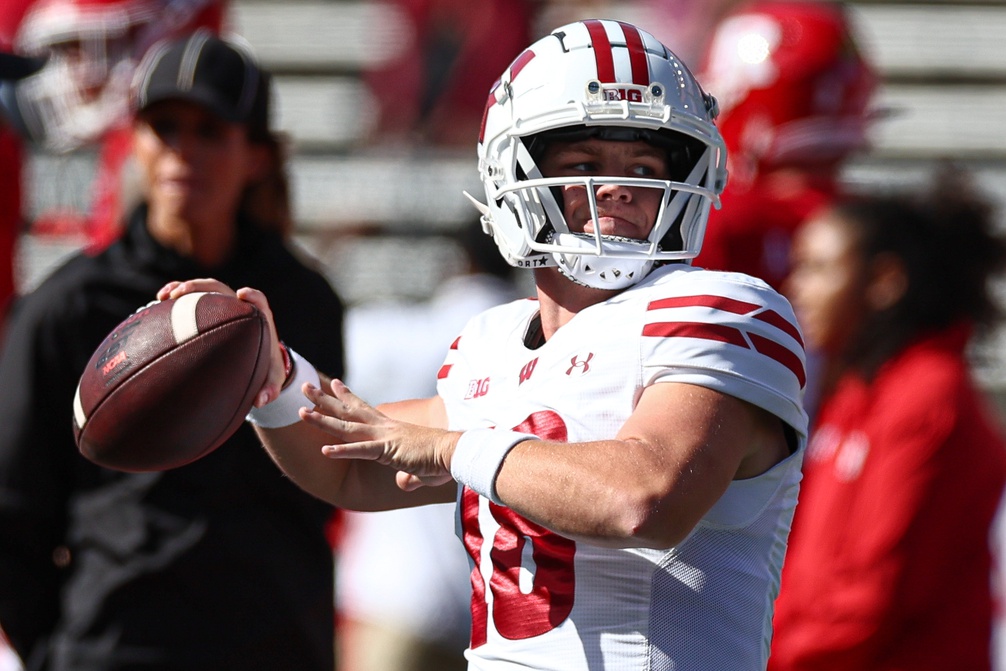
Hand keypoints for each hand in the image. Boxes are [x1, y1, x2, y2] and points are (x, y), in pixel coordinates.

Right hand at [157, 279, 286, 407]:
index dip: (252, 296)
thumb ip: (270, 389)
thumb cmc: (265, 367)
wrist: (257, 357)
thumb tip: (261, 401)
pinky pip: (189, 300)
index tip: (242, 294)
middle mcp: (238, 307)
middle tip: (181, 293)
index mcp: (258, 318)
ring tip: (163, 296)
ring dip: (183, 289)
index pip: (258, 300)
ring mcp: (221, 306)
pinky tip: (154, 306)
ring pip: (202, 291)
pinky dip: (173, 300)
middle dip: (202, 287)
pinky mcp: (207, 309)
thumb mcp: (270, 379)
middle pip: (221, 289)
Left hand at [300, 380, 457, 490]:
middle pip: (348, 411)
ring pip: (347, 427)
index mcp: (391, 429)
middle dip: (324, 399)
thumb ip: (409, 477)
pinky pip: (360, 450)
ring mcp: (384, 437)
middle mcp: (384, 428)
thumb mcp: (420, 470)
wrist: (456, 454)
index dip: (347, 396)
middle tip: (305, 386)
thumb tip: (403, 483)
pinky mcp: (388, 450)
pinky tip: (324, 450)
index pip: (364, 408)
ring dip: (323, 420)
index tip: (333, 383)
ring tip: (301, 413)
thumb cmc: (442, 461)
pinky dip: (342, 450)